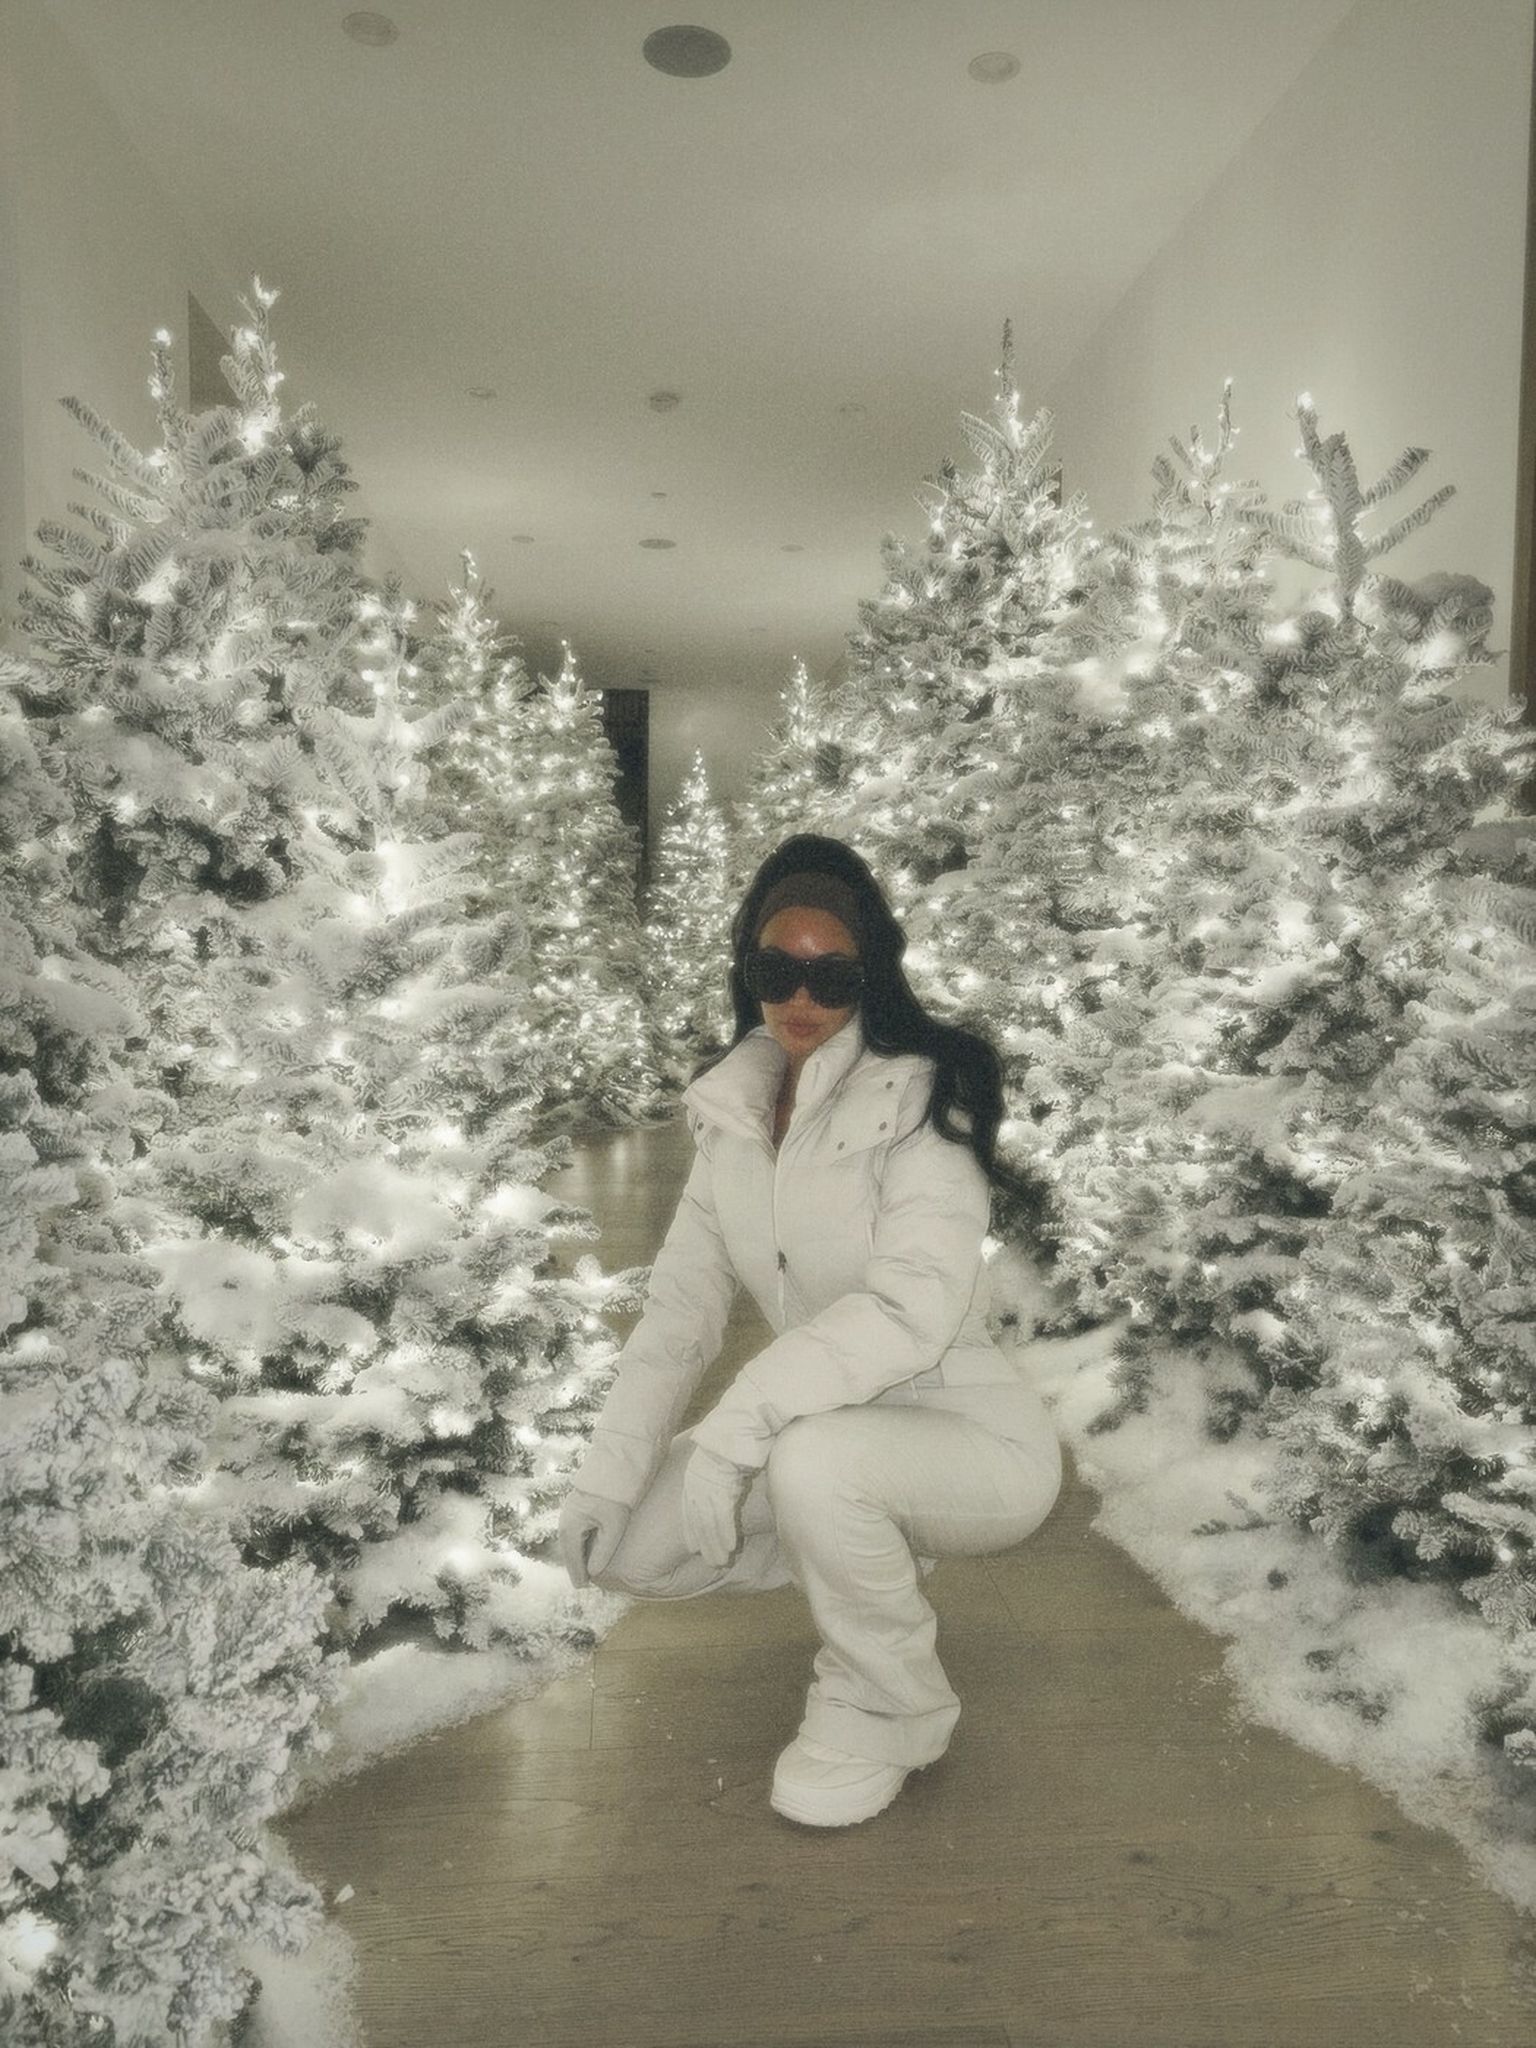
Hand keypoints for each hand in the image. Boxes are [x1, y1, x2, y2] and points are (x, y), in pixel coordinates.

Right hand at [558, 1488, 631, 1588]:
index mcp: (571, 1527)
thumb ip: (603, 1551)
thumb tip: (593, 1572)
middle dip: (576, 1564)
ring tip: (587, 1566)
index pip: (572, 1558)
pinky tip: (591, 1544)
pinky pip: (577, 1528)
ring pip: (573, 1538)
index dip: (578, 1574)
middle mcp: (566, 1519)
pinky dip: (582, 1540)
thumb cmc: (617, 1496)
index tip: (583, 1588)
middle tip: (584, 1581)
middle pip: (569, 1549)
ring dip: (579, 1552)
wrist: (617, 1463)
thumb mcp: (614, 1526)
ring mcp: (571, 1509)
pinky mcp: (579, 1503)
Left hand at [681, 1443, 750, 1567]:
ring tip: (720, 1562)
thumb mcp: (720, 1461)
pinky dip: (726, 1532)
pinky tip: (731, 1546)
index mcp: (694, 1476)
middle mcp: (697, 1482)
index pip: (689, 1509)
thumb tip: (727, 1488)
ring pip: (709, 1522)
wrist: (741, 1424)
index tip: (693, 1548)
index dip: (692, 1530)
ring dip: (715, 1544)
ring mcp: (709, 1484)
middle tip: (713, 1562)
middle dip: (705, 1543)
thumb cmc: (735, 1441)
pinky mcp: (723, 1485)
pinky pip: (723, 1514)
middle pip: (698, 1520)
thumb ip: (719, 1477)